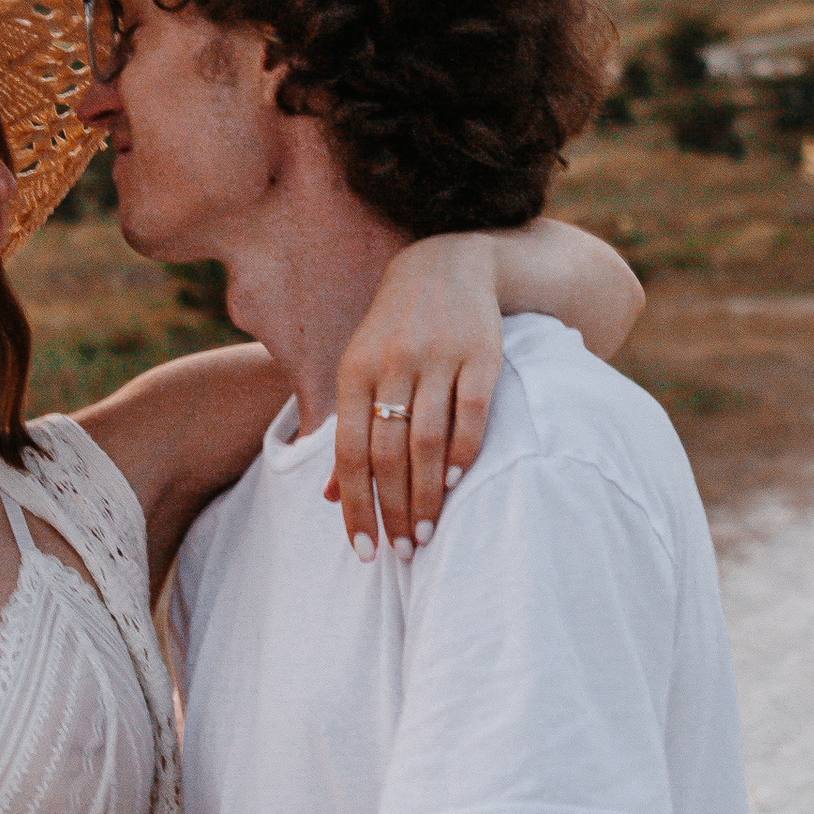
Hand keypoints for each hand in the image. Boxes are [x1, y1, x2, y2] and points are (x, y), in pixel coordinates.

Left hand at [331, 237, 503, 555]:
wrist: (447, 261)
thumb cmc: (395, 329)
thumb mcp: (361, 369)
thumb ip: (349, 431)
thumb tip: (333, 497)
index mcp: (354, 371)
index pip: (348, 452)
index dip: (355, 506)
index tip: (365, 551)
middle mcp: (391, 363)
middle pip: (387, 453)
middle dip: (393, 510)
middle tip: (404, 552)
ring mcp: (437, 357)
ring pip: (427, 441)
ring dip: (426, 495)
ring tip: (427, 533)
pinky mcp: (480, 352)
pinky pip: (471, 412)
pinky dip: (464, 454)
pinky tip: (456, 485)